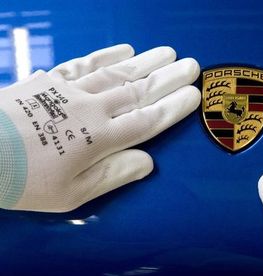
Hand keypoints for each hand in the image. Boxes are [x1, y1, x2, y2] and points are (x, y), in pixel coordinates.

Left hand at [0, 44, 199, 211]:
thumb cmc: (24, 180)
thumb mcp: (72, 194)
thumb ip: (113, 175)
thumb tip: (147, 162)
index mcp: (100, 139)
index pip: (148, 119)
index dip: (174, 107)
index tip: (194, 94)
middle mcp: (91, 109)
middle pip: (139, 91)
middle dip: (169, 78)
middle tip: (193, 65)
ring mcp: (70, 91)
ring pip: (117, 73)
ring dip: (146, 62)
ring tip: (168, 52)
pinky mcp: (50, 81)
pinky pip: (85, 64)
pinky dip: (106, 55)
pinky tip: (125, 49)